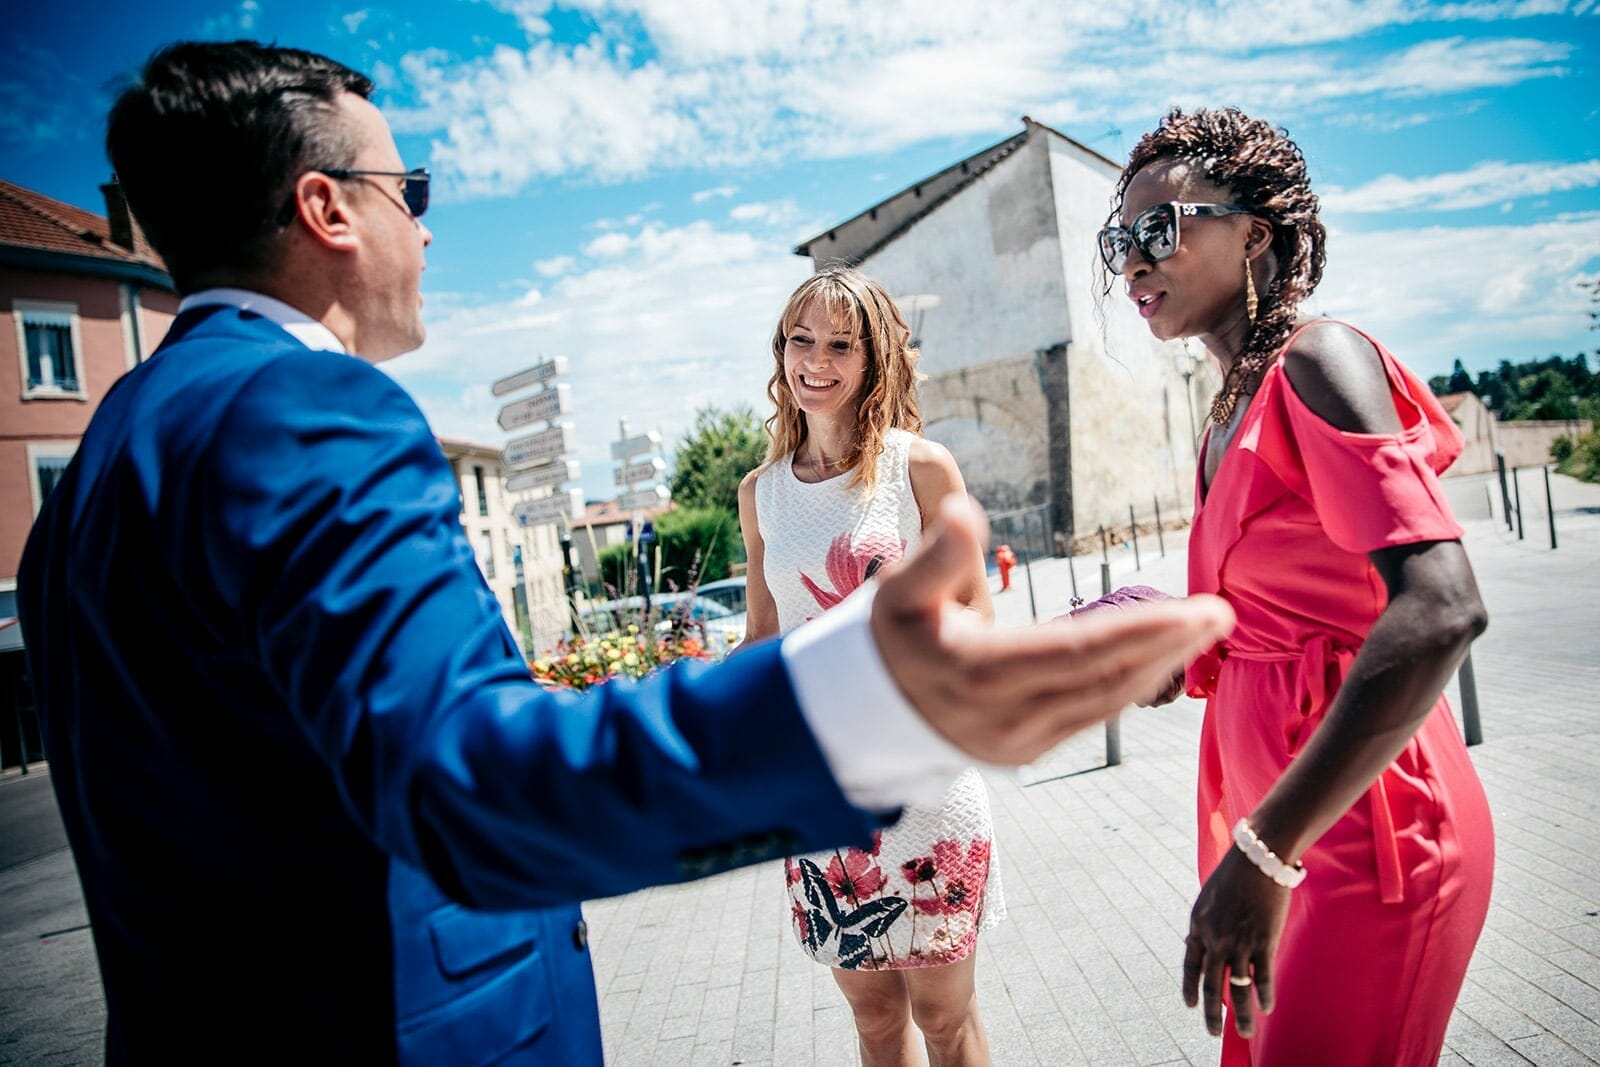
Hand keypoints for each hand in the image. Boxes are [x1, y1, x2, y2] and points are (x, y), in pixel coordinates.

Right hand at [870, 495, 1233, 765]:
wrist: (862, 710)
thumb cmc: (888, 636)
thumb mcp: (897, 590)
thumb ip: (935, 552)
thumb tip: (966, 510)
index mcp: (977, 673)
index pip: (1080, 652)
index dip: (1143, 631)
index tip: (1198, 608)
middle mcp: (1004, 718)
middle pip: (1103, 680)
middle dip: (1167, 646)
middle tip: (1220, 613)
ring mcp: (1017, 742)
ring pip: (1103, 703)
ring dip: (1157, 667)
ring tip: (1201, 630)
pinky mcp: (1023, 750)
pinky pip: (1089, 716)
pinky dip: (1128, 685)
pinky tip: (1157, 659)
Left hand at [1182, 846, 1291, 1038]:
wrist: (1257, 858)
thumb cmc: (1234, 875)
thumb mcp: (1209, 899)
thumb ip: (1204, 924)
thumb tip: (1195, 942)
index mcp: (1198, 926)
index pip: (1189, 965)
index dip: (1189, 988)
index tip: (1190, 1006)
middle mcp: (1215, 939)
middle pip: (1210, 984)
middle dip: (1212, 1013)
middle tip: (1214, 1033)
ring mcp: (1238, 942)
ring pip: (1237, 989)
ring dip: (1241, 1014)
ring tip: (1245, 1032)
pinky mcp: (1263, 942)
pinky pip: (1262, 977)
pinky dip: (1264, 995)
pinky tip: (1266, 1008)